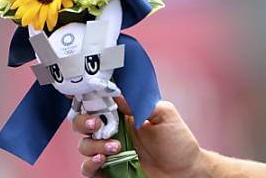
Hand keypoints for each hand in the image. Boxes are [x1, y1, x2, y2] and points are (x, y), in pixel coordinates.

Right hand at [74, 97, 204, 177]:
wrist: (186, 171)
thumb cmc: (178, 142)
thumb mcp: (164, 115)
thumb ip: (140, 103)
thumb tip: (117, 94)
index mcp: (123, 114)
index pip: (98, 102)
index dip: (86, 98)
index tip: (79, 94)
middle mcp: (113, 132)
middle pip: (84, 123)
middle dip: (84, 121)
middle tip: (96, 124)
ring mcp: (109, 152)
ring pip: (84, 146)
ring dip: (93, 145)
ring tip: (114, 147)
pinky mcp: (109, 172)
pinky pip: (88, 169)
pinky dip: (90, 164)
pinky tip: (102, 160)